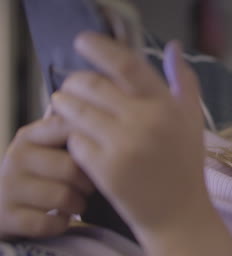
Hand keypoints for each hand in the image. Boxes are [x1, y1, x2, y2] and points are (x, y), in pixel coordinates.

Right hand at [0, 115, 94, 239]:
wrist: (0, 203)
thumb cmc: (41, 173)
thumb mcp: (49, 147)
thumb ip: (73, 132)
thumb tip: (115, 114)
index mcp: (31, 135)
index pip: (69, 130)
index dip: (93, 145)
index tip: (102, 157)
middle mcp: (16, 157)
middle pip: (71, 168)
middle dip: (88, 182)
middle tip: (88, 187)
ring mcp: (8, 186)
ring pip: (63, 197)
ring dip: (77, 204)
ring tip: (75, 201)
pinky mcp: (7, 216)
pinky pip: (50, 222)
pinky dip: (61, 223)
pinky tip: (60, 217)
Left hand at [51, 32, 206, 236]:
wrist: (177, 210)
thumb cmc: (185, 162)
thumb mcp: (192, 118)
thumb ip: (184, 80)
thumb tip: (173, 46)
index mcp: (165, 106)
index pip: (127, 66)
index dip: (101, 48)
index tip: (82, 41)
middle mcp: (144, 122)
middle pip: (92, 86)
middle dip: (75, 81)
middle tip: (72, 85)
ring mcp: (122, 147)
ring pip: (76, 112)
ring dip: (65, 105)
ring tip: (66, 106)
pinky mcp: (104, 169)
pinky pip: (75, 141)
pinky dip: (73, 136)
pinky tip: (80, 137)